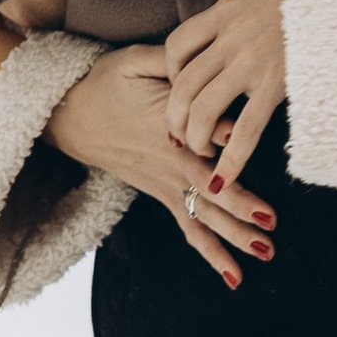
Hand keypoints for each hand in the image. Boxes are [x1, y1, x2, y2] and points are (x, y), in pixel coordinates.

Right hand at [46, 40, 274, 288]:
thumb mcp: (134, 60)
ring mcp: (164, 182)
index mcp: (162, 126)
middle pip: (206, 186)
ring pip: (202, 216)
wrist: (66, 115)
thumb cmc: (103, 81)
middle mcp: (167, 161)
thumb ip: (170, 62)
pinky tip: (234, 276)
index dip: (220, 137)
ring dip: (234, 237)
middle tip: (270, 221)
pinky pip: (189, 227)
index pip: (197, 135)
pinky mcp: (160, 193)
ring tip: (265, 252)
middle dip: (239, 206)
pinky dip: (210, 252)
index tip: (242, 140)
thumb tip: (201, 68)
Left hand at [164, 0, 285, 191]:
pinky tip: (221, 179)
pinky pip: (246, 129)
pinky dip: (231, 159)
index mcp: (222, 12)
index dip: (168, 71)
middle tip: (176, 135)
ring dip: (194, 137)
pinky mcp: (277, 85)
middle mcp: (230, 40)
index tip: (176, 86)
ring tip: (198, 153)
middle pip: (182, 85)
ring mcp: (252, 64)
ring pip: (203, 109)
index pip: (176, 46)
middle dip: (173, 117)